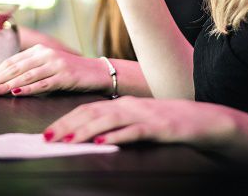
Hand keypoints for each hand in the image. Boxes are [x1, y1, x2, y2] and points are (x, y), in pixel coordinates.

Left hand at [0, 44, 109, 96]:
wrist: (99, 72)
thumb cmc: (72, 72)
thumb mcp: (50, 66)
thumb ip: (31, 70)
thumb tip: (6, 83)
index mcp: (39, 50)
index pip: (11, 61)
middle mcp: (46, 54)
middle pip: (15, 67)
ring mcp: (56, 64)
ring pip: (26, 75)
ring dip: (6, 85)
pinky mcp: (65, 76)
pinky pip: (42, 84)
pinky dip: (27, 89)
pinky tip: (16, 93)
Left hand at [43, 97, 237, 147]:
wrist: (201, 120)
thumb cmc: (166, 123)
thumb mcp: (137, 121)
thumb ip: (115, 126)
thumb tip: (88, 137)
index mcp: (121, 104)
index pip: (86, 110)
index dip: (65, 120)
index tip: (46, 133)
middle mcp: (128, 107)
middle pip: (92, 114)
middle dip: (67, 125)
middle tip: (48, 138)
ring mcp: (143, 116)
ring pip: (108, 121)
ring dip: (86, 131)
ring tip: (68, 140)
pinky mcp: (158, 128)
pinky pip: (134, 132)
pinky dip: (117, 137)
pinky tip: (104, 143)